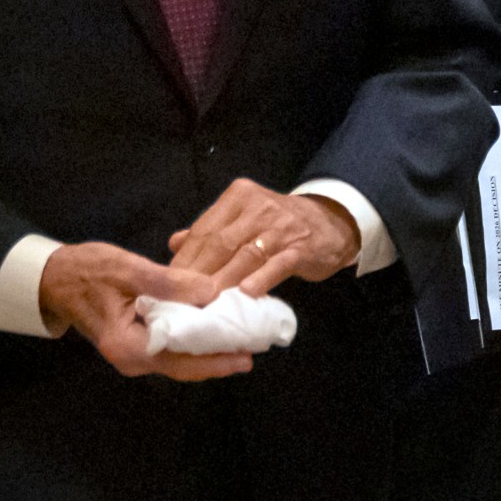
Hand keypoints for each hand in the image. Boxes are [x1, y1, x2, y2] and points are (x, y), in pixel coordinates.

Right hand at [39, 241, 254, 381]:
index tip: (246, 353)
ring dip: (212, 350)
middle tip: (257, 346)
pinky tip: (219, 329)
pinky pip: (174, 348)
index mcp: (127, 345)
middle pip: (185, 365)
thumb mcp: (129, 270)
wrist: (57, 277)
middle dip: (220, 358)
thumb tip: (212, 293)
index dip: (215, 359)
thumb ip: (171, 283)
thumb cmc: (88, 271)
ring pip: (181, 359)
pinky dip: (197, 341)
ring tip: (245, 339)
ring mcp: (136, 353)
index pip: (180, 360)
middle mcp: (132, 358)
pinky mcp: (140, 343)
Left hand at [168, 178, 361, 297]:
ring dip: (222, 281)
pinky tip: (245, 294)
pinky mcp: (300, 248)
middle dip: (198, 273)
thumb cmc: (280, 225)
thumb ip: (211, 229)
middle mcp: (258, 207)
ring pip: (244, 256)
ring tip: (204, 303)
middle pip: (220, 243)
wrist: (331, 223)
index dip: (185, 259)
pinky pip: (276, 265)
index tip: (169, 284)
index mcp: (239, 197)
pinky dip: (260, 279)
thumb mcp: (245, 218)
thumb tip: (174, 243)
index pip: (204, 229)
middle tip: (181, 299)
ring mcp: (281, 227)